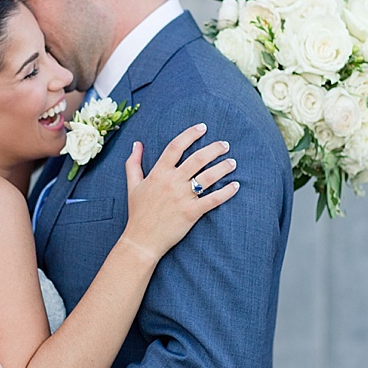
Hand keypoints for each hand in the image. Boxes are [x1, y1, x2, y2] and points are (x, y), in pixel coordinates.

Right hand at [121, 123, 237, 261]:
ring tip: (232, 162)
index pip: (176, 147)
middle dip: (214, 149)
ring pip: (208, 177)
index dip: (190, 134)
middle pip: (197, 158)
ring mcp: (182, 197)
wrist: (141, 239)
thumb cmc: (137, 212)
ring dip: (223, 167)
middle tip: (225, 145)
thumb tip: (136, 144)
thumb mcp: (132, 185)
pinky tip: (235, 186)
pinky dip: (226, 192)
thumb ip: (133, 163)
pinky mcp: (191, 212)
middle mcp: (172, 182)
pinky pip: (213, 199)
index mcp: (158, 173)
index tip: (203, 127)